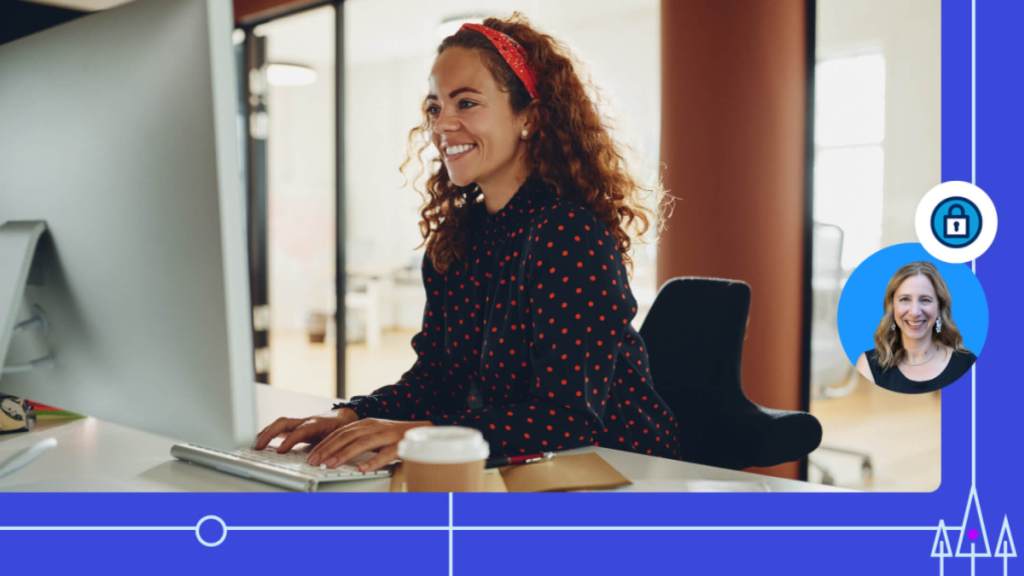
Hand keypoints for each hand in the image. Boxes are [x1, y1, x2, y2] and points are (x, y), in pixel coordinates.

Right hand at [253, 408, 359, 452]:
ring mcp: (300, 423)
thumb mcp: (340, 438)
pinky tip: (262, 442)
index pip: (300, 431)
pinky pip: (280, 429)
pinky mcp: (297, 427)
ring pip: (280, 425)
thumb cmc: (342, 427)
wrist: (345, 416)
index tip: (280, 451)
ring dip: (266, 433)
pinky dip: (270, 434)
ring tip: (255, 446)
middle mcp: (306, 422)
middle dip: (269, 434)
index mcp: (317, 424)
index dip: (289, 441)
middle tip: (258, 447)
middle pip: (283, 423)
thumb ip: (331, 449)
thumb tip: (322, 462)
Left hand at [307, 418, 431, 471]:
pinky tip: (363, 468)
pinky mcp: (400, 445)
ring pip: (362, 444)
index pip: (340, 432)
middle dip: (329, 449)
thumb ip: (356, 441)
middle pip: (347, 437)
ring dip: (345, 454)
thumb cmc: (396, 435)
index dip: (325, 443)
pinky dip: (373, 461)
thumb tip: (333, 453)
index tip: (312, 455)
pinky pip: (386, 454)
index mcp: (366, 424)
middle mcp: (374, 427)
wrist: (424, 429)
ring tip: (331, 464)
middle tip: (315, 461)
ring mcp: (387, 435)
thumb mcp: (373, 434)